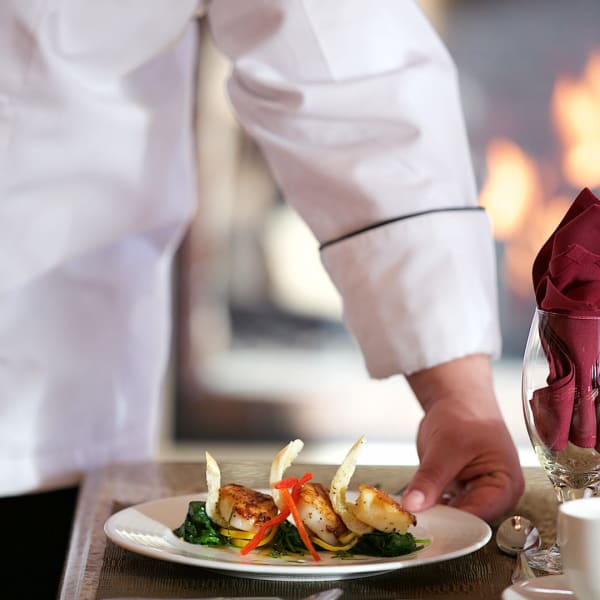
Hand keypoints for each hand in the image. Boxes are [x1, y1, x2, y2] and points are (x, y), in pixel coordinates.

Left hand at [401, 354, 524, 522]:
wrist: (457, 400)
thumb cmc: (464, 416)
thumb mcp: (446, 446)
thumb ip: (431, 478)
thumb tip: (412, 506)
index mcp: (505, 485)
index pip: (480, 515)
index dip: (453, 524)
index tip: (425, 526)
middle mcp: (494, 496)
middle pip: (467, 520)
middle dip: (440, 522)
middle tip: (411, 524)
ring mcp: (474, 494)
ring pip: (451, 515)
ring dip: (431, 515)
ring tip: (407, 517)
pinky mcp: (457, 491)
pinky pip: (441, 505)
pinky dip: (426, 505)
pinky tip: (409, 507)